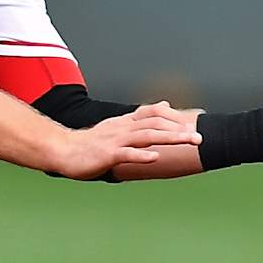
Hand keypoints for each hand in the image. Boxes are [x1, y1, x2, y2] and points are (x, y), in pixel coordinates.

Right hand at [52, 102, 198, 179]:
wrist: (62, 150)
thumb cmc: (88, 143)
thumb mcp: (115, 127)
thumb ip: (139, 118)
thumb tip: (164, 105)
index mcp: (124, 122)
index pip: (153, 113)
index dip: (174, 117)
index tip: (193, 123)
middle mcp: (122, 128)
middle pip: (155, 124)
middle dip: (179, 129)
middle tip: (200, 137)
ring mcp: (114, 141)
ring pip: (146, 136)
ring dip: (170, 138)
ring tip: (189, 142)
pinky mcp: (106, 155)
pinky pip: (126, 154)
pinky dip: (141, 155)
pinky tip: (155, 157)